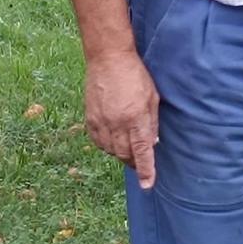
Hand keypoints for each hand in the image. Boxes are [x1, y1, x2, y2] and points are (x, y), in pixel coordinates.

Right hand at [85, 48, 159, 188]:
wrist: (108, 58)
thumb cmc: (135, 75)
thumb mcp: (152, 97)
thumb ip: (152, 122)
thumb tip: (153, 144)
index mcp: (136, 117)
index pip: (142, 151)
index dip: (145, 170)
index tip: (147, 185)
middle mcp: (117, 123)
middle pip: (125, 154)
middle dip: (134, 162)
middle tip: (140, 161)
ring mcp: (101, 121)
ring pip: (111, 150)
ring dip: (120, 154)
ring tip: (127, 148)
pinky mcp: (90, 118)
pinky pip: (98, 142)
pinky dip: (106, 146)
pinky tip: (113, 141)